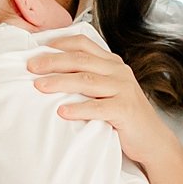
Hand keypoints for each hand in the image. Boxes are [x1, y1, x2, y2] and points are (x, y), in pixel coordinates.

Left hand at [28, 33, 171, 171]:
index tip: (38, 48)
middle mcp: (118, 71)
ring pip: (86, 81)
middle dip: (53, 61)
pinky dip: (78, 109)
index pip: (83, 44)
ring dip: (60, 82)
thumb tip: (50, 73)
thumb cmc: (123, 115)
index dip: (60, 43)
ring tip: (39, 86)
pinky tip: (61, 111)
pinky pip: (98, 107)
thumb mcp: (107, 90)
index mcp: (112, 63)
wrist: (152, 140)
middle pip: (80, 60)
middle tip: (30, 66)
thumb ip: (88, 78)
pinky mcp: (125, 109)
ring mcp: (124, 89)